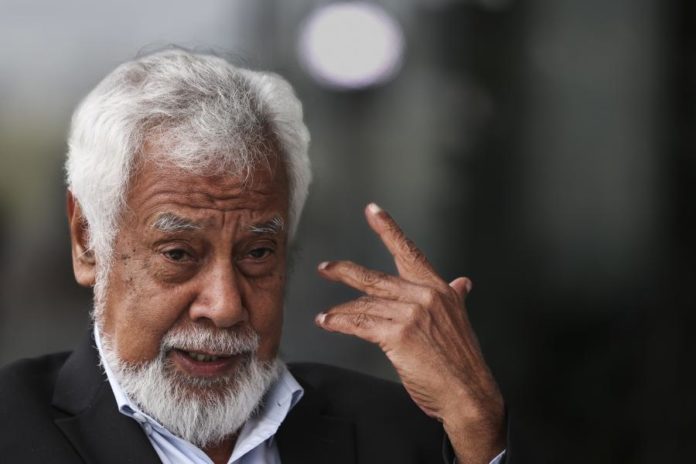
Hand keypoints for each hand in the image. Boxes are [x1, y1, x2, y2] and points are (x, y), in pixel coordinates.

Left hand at [315, 203, 504, 463]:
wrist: (467, 392)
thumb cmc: (461, 362)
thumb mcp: (459, 321)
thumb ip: (455, 297)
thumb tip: (463, 282)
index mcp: (439, 289)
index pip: (409, 252)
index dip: (389, 230)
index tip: (373, 211)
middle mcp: (425, 295)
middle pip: (375, 278)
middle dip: (345, 272)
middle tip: (326, 268)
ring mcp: (411, 314)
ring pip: (364, 305)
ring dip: (341, 311)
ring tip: (327, 315)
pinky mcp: (398, 334)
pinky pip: (360, 324)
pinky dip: (340, 323)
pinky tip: (329, 322)